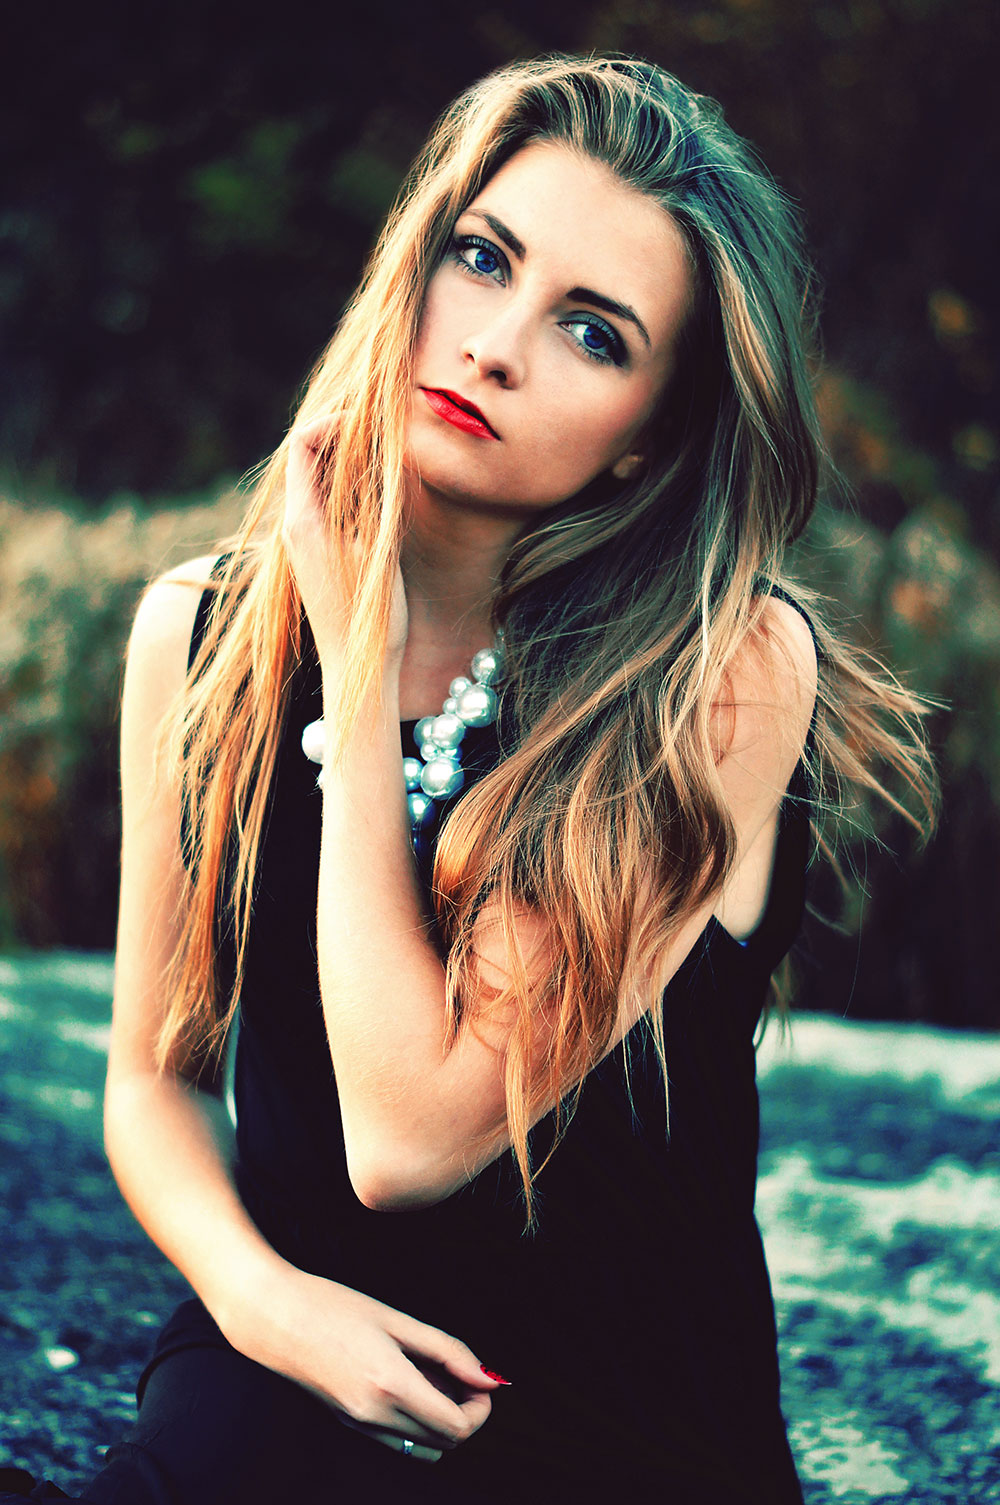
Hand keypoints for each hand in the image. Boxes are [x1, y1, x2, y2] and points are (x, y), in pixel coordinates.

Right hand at [226, 1262, 504, 1464]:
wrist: (274, 1318)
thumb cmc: (333, 1307)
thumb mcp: (396, 1319)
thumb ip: (447, 1350)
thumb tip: (490, 1377)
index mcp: (391, 1384)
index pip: (456, 1427)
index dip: (481, 1408)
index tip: (482, 1379)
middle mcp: (375, 1414)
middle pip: (444, 1441)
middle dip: (465, 1413)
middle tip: (463, 1374)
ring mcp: (359, 1424)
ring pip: (422, 1446)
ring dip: (441, 1420)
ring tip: (436, 1377)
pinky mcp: (349, 1422)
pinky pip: (397, 1439)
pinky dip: (416, 1421)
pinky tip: (411, 1383)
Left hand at [284, 417, 408, 669]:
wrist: (356, 667)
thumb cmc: (371, 615)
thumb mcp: (379, 549)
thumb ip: (376, 498)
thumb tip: (383, 454)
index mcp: (303, 521)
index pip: (301, 445)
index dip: (331, 421)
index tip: (366, 417)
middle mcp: (293, 528)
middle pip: (305, 460)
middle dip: (338, 436)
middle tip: (376, 427)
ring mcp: (300, 544)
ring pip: (314, 483)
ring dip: (342, 461)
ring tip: (377, 450)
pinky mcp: (312, 557)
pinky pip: (321, 506)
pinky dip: (342, 487)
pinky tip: (371, 489)